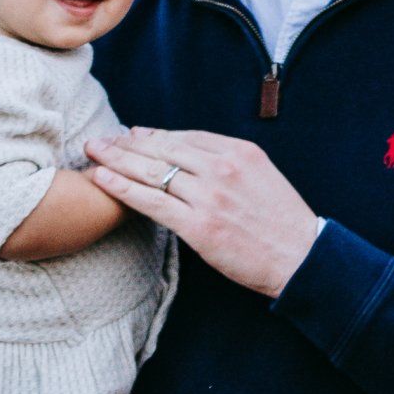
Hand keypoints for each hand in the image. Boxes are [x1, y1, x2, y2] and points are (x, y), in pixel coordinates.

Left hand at [85, 129, 322, 298]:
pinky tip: (103, 179)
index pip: (185, 137)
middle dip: (126, 143)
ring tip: (92, 154)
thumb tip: (192, 156)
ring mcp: (209, 196)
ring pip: (152, 171)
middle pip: (163, 148)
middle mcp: (222, 167)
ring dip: (117, 160)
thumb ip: (228, 164)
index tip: (130, 135)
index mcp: (239, 152)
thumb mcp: (261, 177)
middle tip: (100, 140)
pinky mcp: (199, 226)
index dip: (152, 135)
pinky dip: (123, 189)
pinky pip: (152, 202)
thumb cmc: (281, 223)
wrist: (300, 257)